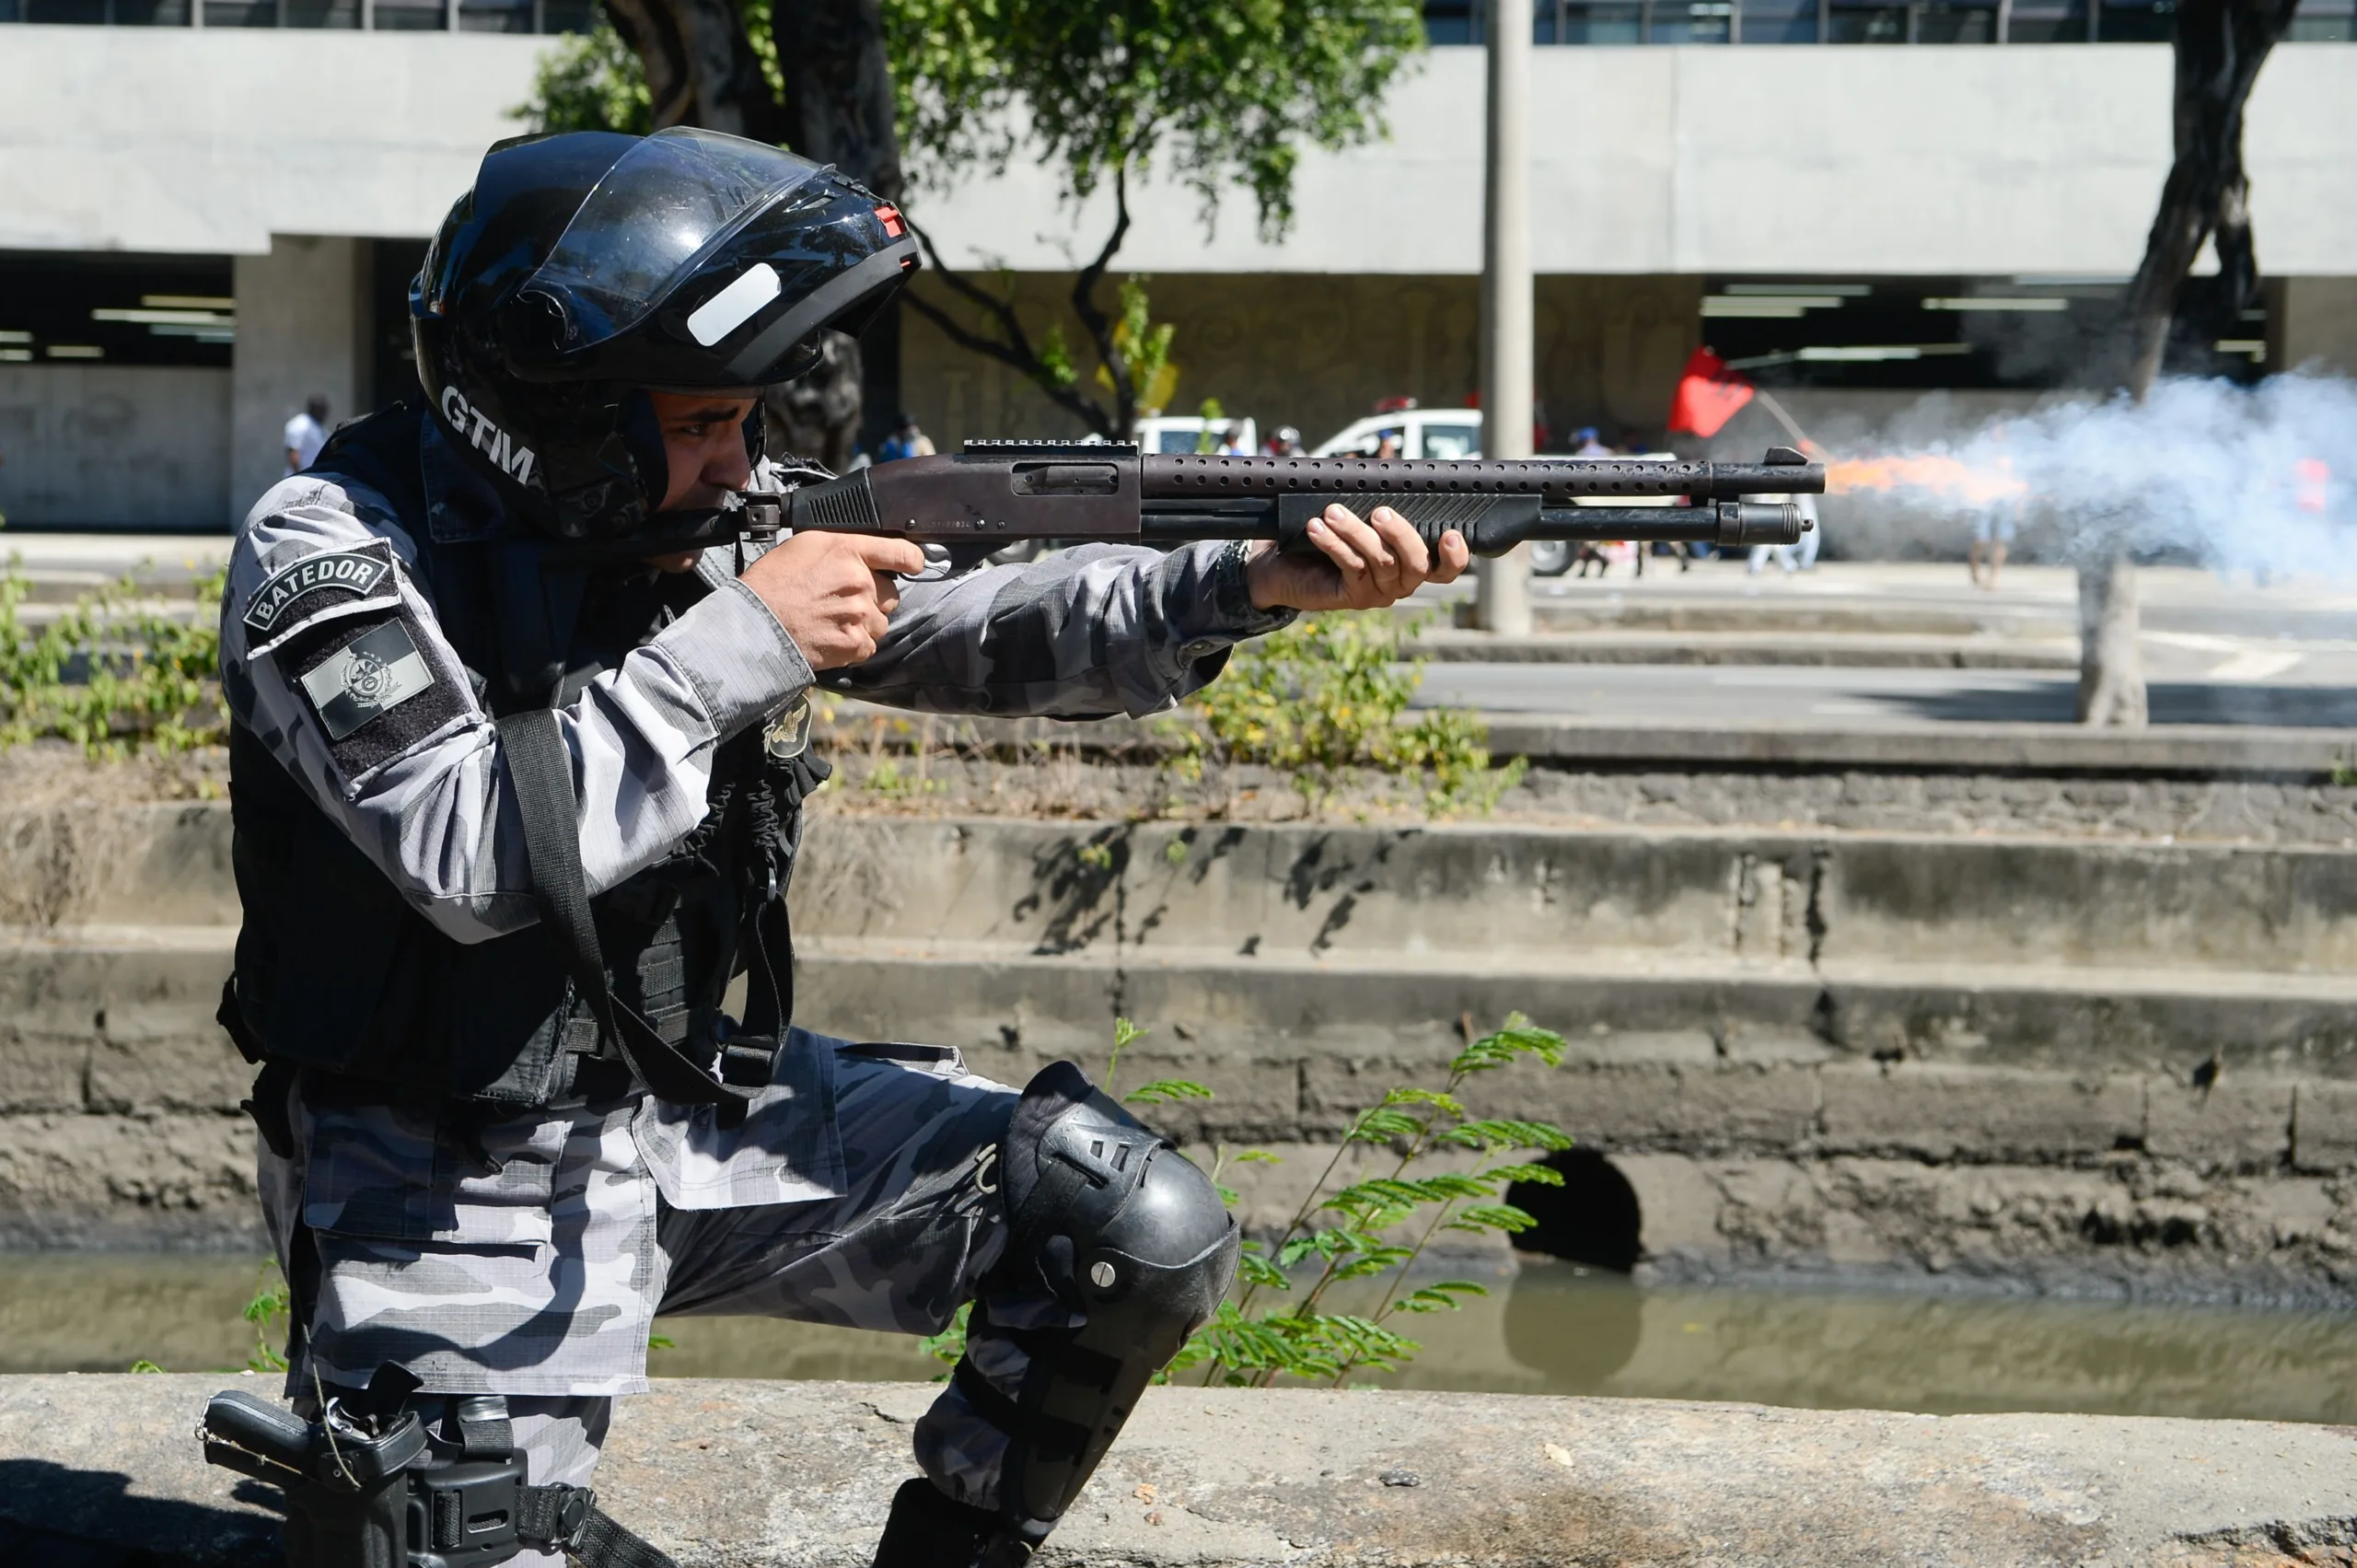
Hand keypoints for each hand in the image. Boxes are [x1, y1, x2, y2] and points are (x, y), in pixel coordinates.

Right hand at [739, 532, 925, 670]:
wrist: (755, 624)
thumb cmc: (772, 583)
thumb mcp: (805, 545)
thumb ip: (842, 547)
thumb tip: (865, 554)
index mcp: (848, 551)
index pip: (902, 552)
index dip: (913, 561)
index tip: (914, 565)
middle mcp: (860, 581)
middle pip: (891, 593)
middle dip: (874, 598)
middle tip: (843, 601)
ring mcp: (859, 614)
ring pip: (881, 621)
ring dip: (864, 623)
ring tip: (833, 621)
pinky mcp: (855, 644)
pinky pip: (869, 644)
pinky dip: (854, 644)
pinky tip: (831, 637)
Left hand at [1242, 504, 1471, 611]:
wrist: (1282, 565)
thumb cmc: (1327, 532)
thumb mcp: (1356, 506)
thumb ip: (1376, 488)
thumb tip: (1386, 450)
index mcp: (1411, 560)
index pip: (1445, 568)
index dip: (1455, 556)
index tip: (1450, 533)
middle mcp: (1400, 581)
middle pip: (1417, 564)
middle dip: (1401, 534)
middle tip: (1379, 512)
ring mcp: (1378, 592)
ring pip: (1381, 562)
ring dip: (1357, 532)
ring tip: (1333, 512)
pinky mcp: (1352, 597)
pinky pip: (1350, 567)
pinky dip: (1333, 544)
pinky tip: (1317, 528)